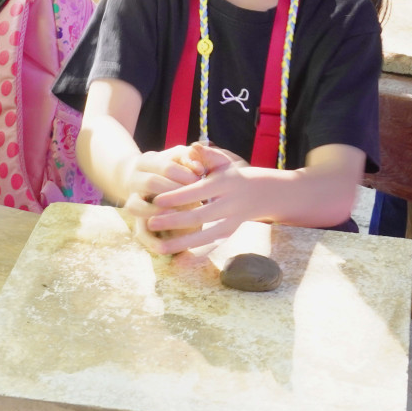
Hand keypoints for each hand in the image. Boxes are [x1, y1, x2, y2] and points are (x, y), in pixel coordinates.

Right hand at [122, 146, 203, 254]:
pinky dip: (152, 241)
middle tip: (196, 199)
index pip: (165, 166)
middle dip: (175, 192)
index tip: (201, 180)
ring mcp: (132, 201)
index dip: (185, 174)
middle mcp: (134, 180)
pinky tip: (167, 248)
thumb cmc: (171, 167)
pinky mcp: (136, 221)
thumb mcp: (179, 158)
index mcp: (146, 162)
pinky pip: (139, 232)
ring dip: (157, 212)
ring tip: (179, 217)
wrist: (144, 179)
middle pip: (151, 183)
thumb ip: (190, 159)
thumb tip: (199, 168)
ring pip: (136, 206)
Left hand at [143, 145, 262, 250]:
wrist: (261, 194)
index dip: (178, 197)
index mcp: (225, 184)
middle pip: (200, 216)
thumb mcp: (222, 161)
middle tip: (150, 222)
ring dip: (181, 243)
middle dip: (174, 221)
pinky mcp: (228, 234)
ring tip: (158, 248)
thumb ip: (206, 155)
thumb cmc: (231, 175)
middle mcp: (229, 205)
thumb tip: (192, 147)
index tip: (158, 200)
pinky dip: (195, 257)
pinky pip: (211, 247)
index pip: (198, 191)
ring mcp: (230, 222)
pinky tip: (178, 263)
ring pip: (205, 236)